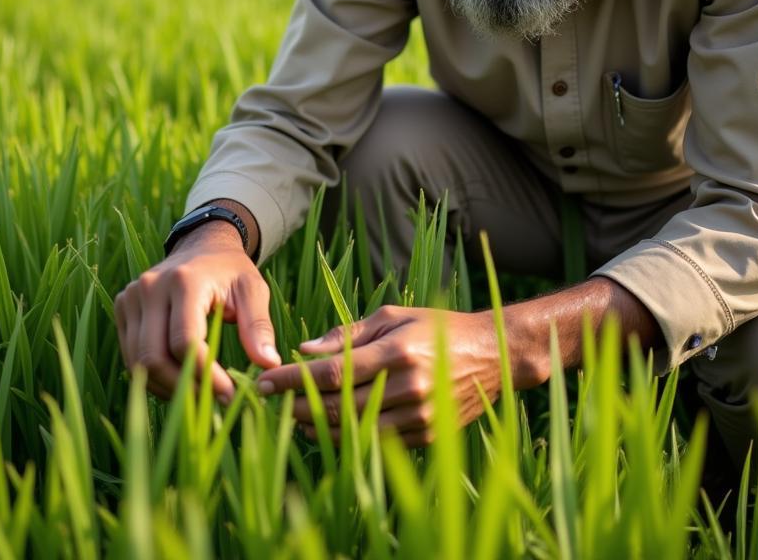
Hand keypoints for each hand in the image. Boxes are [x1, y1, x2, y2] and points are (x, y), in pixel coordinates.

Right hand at [113, 220, 280, 402]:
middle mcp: (151, 287)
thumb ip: (259, 326)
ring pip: (138, 362)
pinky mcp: (123, 308)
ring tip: (200, 394)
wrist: (202, 246)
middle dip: (183, 388)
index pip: (185, 341)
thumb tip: (269, 364)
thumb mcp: (253, 291)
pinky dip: (153, 376)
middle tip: (213, 401)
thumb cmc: (231, 272)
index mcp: (184, 281)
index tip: (229, 393)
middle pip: (154, 356)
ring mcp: (131, 297)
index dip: (205, 375)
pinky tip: (181, 381)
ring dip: (168, 387)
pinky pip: (131, 355)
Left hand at [256, 305, 507, 446]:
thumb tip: (304, 349)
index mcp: (396, 352)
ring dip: (315, 427)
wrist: (493, 354)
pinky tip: (324, 427)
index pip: (332, 372)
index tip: (265, 379)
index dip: (293, 379)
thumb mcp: (393, 316)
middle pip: (336, 406)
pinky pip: (374, 442)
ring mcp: (417, 416)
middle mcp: (407, 387)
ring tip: (290, 416)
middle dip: (296, 405)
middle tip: (267, 400)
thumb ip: (347, 334)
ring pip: (352, 430)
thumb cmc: (437, 326)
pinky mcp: (424, 436)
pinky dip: (345, 436)